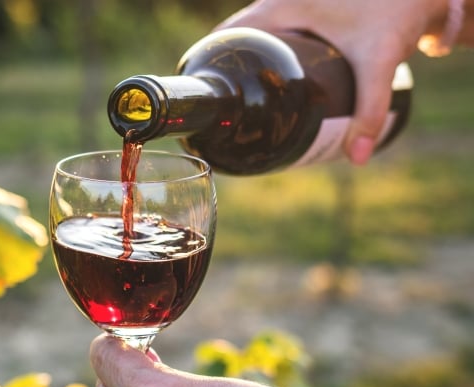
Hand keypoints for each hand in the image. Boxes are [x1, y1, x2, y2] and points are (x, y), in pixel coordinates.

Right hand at [215, 0, 447, 164]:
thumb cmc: (395, 14)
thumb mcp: (380, 63)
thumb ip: (370, 111)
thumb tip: (357, 158)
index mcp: (283, 5)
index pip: (231, 31)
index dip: (211, 59)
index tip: (205, 93)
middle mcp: (281, 1)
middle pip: (239, 38)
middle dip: (229, 71)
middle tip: (226, 110)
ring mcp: (291, 4)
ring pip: (254, 36)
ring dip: (244, 63)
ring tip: (239, 101)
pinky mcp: (302, 12)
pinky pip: (270, 34)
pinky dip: (262, 54)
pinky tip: (262, 80)